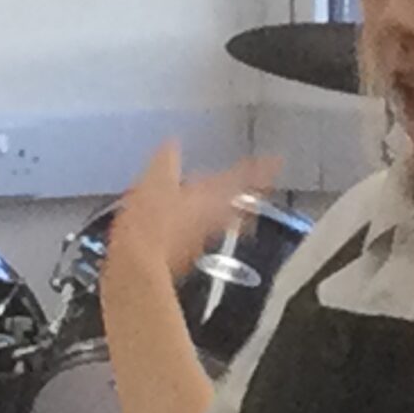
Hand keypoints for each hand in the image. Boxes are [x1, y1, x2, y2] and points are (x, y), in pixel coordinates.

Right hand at [108, 143, 280, 285]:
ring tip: (243, 206)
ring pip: (227, 221)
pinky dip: (208, 226)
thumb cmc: (148, 223)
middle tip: (265, 187)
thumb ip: (166, 161)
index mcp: (208, 196)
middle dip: (255, 195)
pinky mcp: (188, 255)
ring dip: (236, 212)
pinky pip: (206, 234)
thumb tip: (172, 144)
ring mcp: (202, 239)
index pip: (240, 178)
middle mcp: (212, 219)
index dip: (258, 169)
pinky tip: (200, 225)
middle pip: (242, 204)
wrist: (136, 268)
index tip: (277, 162)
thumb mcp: (153, 181)